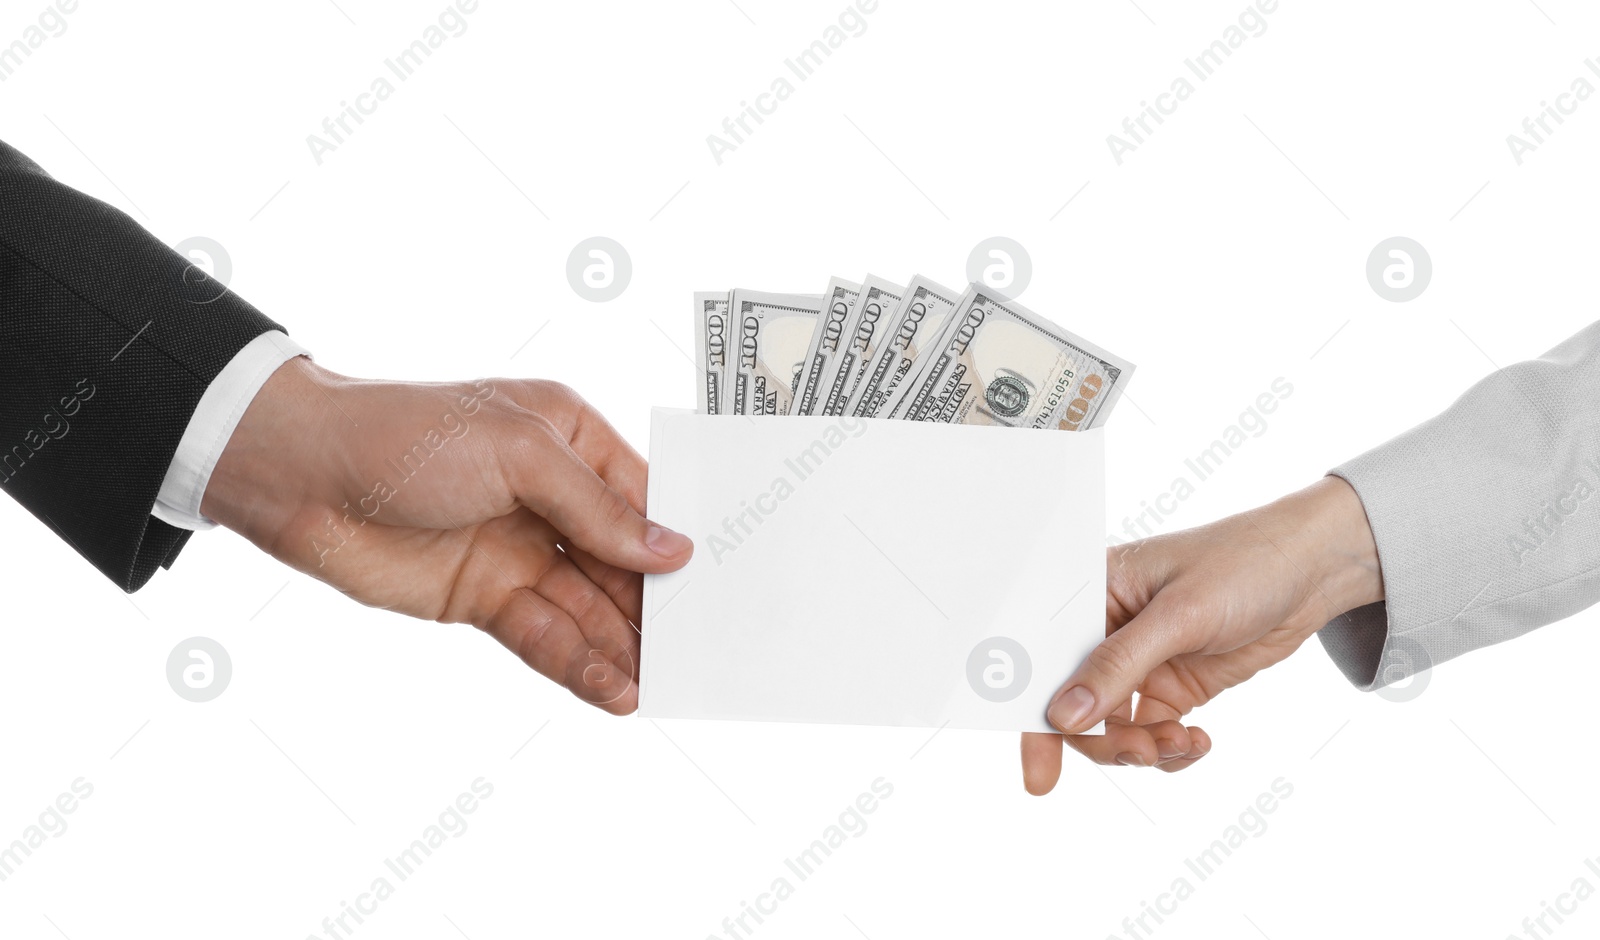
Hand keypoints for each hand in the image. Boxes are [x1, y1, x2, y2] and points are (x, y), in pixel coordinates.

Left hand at [201, 356, 692, 713]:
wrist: (299, 476)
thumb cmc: (406, 434)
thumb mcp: (517, 452)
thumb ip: (596, 507)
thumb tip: (671, 550)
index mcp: (571, 440)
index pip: (644, 498)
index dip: (680, 541)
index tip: (723, 583)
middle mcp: (554, 496)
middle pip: (622, 562)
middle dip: (659, 606)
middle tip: (702, 651)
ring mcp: (521, 551)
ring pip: (589, 607)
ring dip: (624, 646)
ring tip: (661, 686)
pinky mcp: (486, 599)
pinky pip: (546, 635)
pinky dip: (579, 662)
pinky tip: (613, 689)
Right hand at [1021, 476, 1381, 793]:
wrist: (1311, 572)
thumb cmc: (1244, 563)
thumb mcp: (1179, 614)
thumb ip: (1118, 665)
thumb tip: (1064, 716)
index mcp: (1090, 593)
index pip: (1044, 658)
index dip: (1035, 715)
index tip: (1039, 773)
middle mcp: (1105, 630)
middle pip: (1074, 705)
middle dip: (1104, 739)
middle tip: (1141, 754)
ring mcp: (1137, 661)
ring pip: (1111, 727)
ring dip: (1142, 747)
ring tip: (1181, 743)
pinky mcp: (1169, 685)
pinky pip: (1150, 733)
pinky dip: (1170, 748)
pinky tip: (1198, 740)